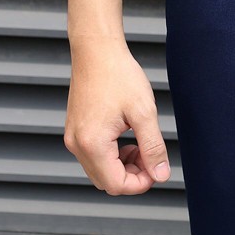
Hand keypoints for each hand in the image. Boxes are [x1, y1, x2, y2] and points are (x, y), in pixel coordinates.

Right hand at [64, 37, 170, 193]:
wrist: (97, 50)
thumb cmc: (119, 75)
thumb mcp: (143, 111)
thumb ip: (153, 146)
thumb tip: (161, 175)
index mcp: (92, 144)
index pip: (116, 185)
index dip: (141, 183)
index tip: (157, 167)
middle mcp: (77, 145)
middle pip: (106, 181)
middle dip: (132, 175)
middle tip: (151, 154)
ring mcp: (73, 137)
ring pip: (99, 169)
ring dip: (122, 165)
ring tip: (141, 143)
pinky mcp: (74, 129)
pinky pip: (93, 155)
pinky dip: (112, 154)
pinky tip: (127, 135)